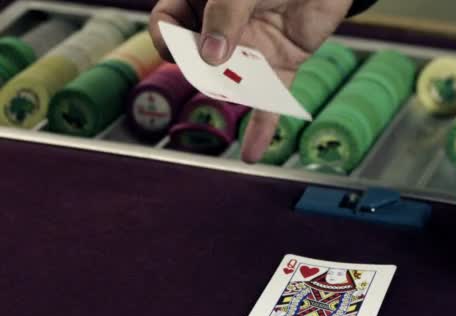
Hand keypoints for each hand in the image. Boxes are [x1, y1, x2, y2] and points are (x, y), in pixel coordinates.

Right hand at [149, 0, 352, 162]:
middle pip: (197, 59)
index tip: (176, 49)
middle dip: (200, 70)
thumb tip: (210, 56)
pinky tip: (250, 152)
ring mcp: (251, 50)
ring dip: (228, 98)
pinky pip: (268, 99)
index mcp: (203, 1)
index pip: (168, 22)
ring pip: (230, 83)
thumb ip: (224, 14)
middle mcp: (223, 29)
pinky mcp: (280, 66)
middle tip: (213, 67)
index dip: (166, 38)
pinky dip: (261, 126)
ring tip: (234, 93)